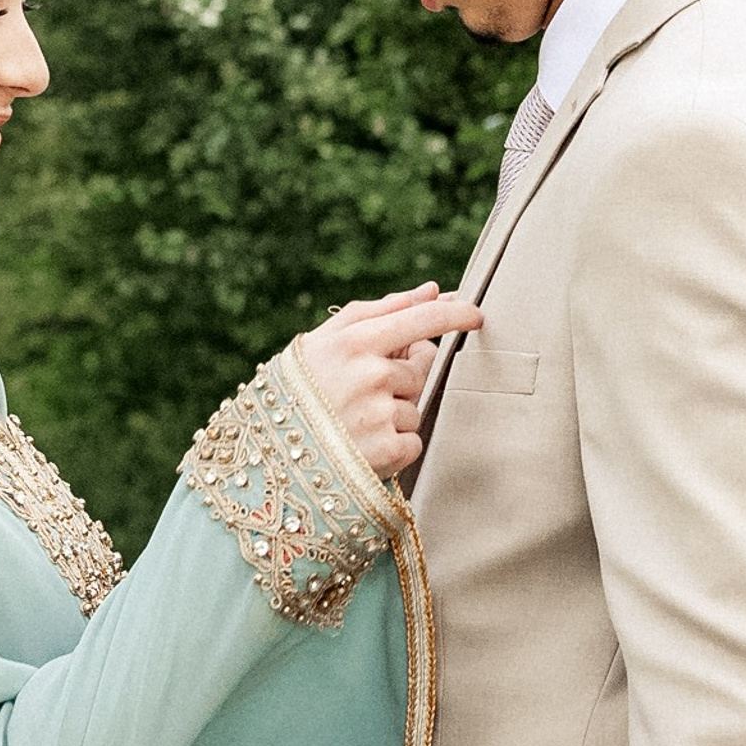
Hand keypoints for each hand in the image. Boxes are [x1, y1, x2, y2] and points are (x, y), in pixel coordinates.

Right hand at [297, 282, 481, 478]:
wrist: (269, 456)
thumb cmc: (300, 389)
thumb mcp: (326, 341)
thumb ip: (380, 311)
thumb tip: (431, 290)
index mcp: (354, 342)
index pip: (421, 319)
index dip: (455, 315)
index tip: (477, 315)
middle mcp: (370, 375)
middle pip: (419, 371)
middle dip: (399, 380)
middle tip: (361, 393)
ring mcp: (378, 415)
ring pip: (414, 409)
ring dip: (392, 416)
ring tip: (353, 423)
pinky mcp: (385, 452)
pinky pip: (413, 442)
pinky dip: (394, 447)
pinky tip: (362, 447)